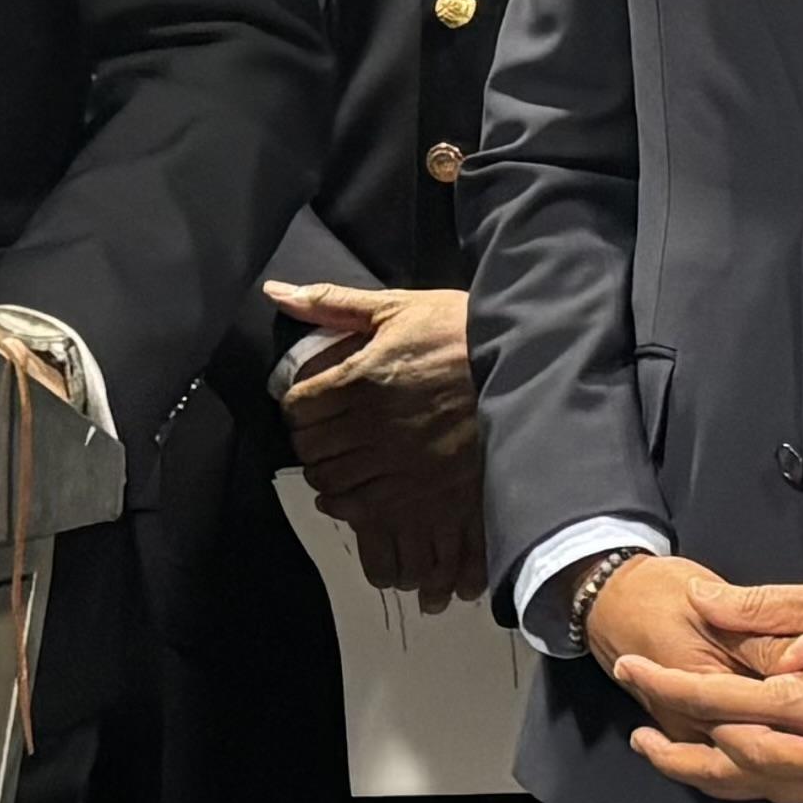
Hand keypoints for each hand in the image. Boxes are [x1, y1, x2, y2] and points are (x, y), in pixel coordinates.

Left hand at [273, 282, 486, 603]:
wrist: (527, 367)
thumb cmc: (461, 333)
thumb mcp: (398, 307)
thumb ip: (333, 302)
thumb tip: (276, 291)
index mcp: (360, 377)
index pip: (297, 408)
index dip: (298, 405)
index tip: (311, 402)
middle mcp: (372, 425)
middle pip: (309, 448)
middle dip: (310, 438)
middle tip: (325, 431)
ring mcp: (396, 462)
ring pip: (330, 480)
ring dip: (326, 470)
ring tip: (341, 458)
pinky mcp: (421, 490)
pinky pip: (361, 510)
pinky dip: (347, 503)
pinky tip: (353, 489)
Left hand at [595, 564, 802, 802]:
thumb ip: (765, 608)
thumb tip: (702, 604)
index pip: (721, 702)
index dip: (668, 684)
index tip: (629, 666)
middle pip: (737, 765)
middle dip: (682, 753)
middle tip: (640, 735)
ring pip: (772, 787)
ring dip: (720, 776)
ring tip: (679, 757)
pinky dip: (775, 784)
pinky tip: (749, 775)